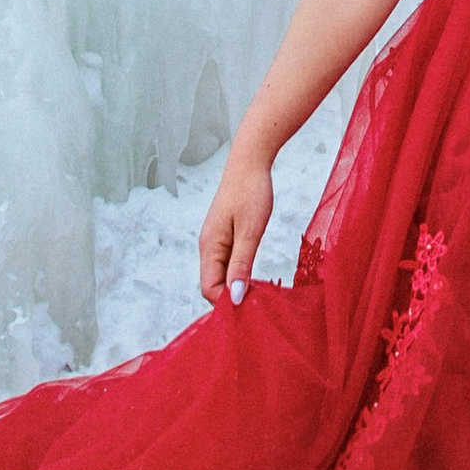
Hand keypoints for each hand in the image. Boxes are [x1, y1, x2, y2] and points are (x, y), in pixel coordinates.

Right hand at [197, 142, 273, 307]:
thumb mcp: (251, 231)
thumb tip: (234, 298)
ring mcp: (216, 242)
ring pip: (221, 276)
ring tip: (261, 293)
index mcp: (209, 247)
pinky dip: (240, 274)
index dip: (228, 302)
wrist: (250, 161)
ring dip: (237, 287)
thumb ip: (241, 265)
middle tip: (260, 304)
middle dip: (232, 297)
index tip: (253, 308)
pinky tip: (257, 277)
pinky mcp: (225, 237)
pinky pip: (228, 265)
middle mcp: (208, 247)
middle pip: (213, 285)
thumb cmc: (251, 193)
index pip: (209, 289)